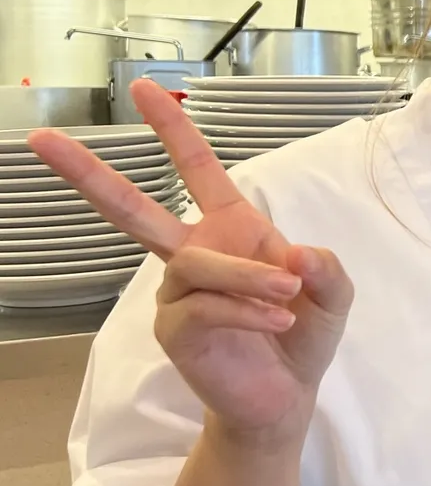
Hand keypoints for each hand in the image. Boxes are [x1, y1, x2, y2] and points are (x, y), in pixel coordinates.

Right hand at [30, 79, 353, 446]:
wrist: (286, 396)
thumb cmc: (303, 335)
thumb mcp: (332, 294)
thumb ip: (327, 268)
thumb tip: (299, 254)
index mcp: (230, 230)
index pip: (196, 170)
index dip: (173, 130)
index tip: (147, 89)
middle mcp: (193, 254)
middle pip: (132, 209)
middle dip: (90, 174)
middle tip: (42, 140)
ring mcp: (177, 293)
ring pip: (199, 264)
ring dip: (249, 277)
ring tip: (288, 297)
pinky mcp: (173, 330)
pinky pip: (205, 306)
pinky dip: (247, 310)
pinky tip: (277, 322)